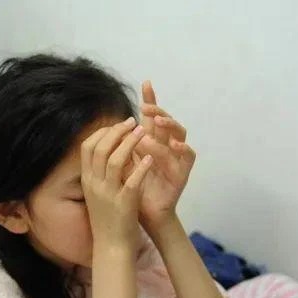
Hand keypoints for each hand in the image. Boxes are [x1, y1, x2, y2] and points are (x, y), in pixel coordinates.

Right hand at [81, 117, 153, 247]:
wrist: (111, 248)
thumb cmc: (107, 220)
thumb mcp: (96, 194)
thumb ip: (98, 174)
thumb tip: (105, 152)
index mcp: (87, 180)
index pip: (87, 147)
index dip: (102, 132)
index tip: (117, 125)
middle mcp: (94, 184)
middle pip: (100, 148)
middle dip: (116, 131)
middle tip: (132, 121)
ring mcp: (108, 194)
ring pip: (114, 160)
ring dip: (129, 143)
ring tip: (143, 132)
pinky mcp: (124, 204)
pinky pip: (132, 180)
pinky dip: (141, 167)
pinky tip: (151, 158)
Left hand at [131, 81, 196, 228]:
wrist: (144, 214)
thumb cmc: (133, 188)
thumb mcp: (124, 163)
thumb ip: (122, 145)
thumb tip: (109, 126)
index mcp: (151, 141)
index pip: (152, 116)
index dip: (151, 99)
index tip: (145, 82)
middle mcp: (166, 146)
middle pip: (167, 120)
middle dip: (159, 110)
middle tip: (146, 106)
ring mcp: (176, 158)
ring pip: (179, 134)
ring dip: (169, 125)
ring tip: (157, 121)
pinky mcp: (183, 172)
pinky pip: (188, 156)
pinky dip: (183, 148)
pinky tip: (174, 144)